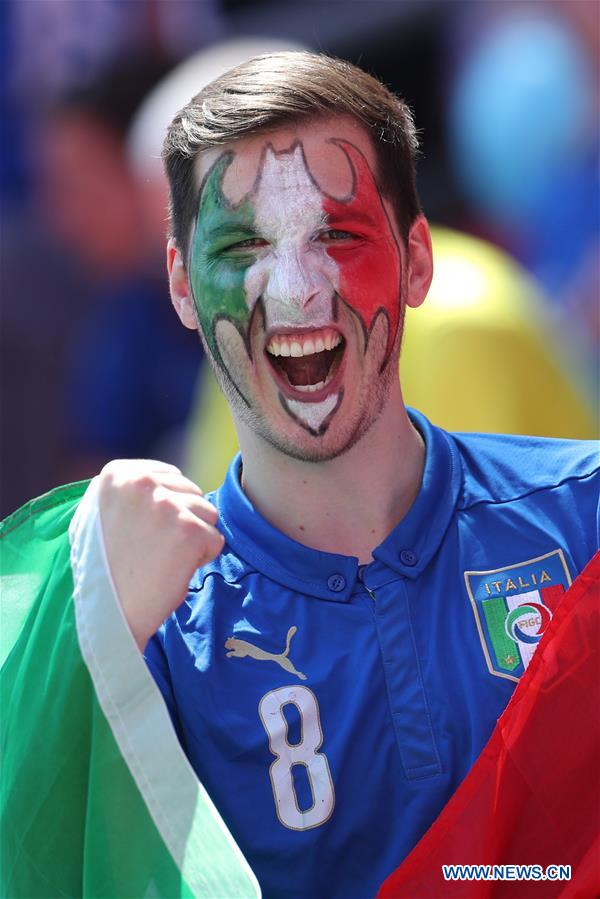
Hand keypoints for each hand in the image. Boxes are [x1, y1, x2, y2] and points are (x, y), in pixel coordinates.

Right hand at [98, 460, 223, 650]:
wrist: (107, 614)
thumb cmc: (108, 569)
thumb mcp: (106, 513)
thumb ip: (136, 491)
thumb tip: (174, 481)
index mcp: (117, 474)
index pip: (171, 477)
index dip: (166, 509)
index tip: (140, 533)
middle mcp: (141, 482)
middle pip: (192, 492)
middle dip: (182, 522)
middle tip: (151, 550)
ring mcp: (165, 505)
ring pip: (208, 513)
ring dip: (193, 539)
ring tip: (161, 559)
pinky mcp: (188, 531)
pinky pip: (216, 539)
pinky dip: (201, 559)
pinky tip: (172, 571)